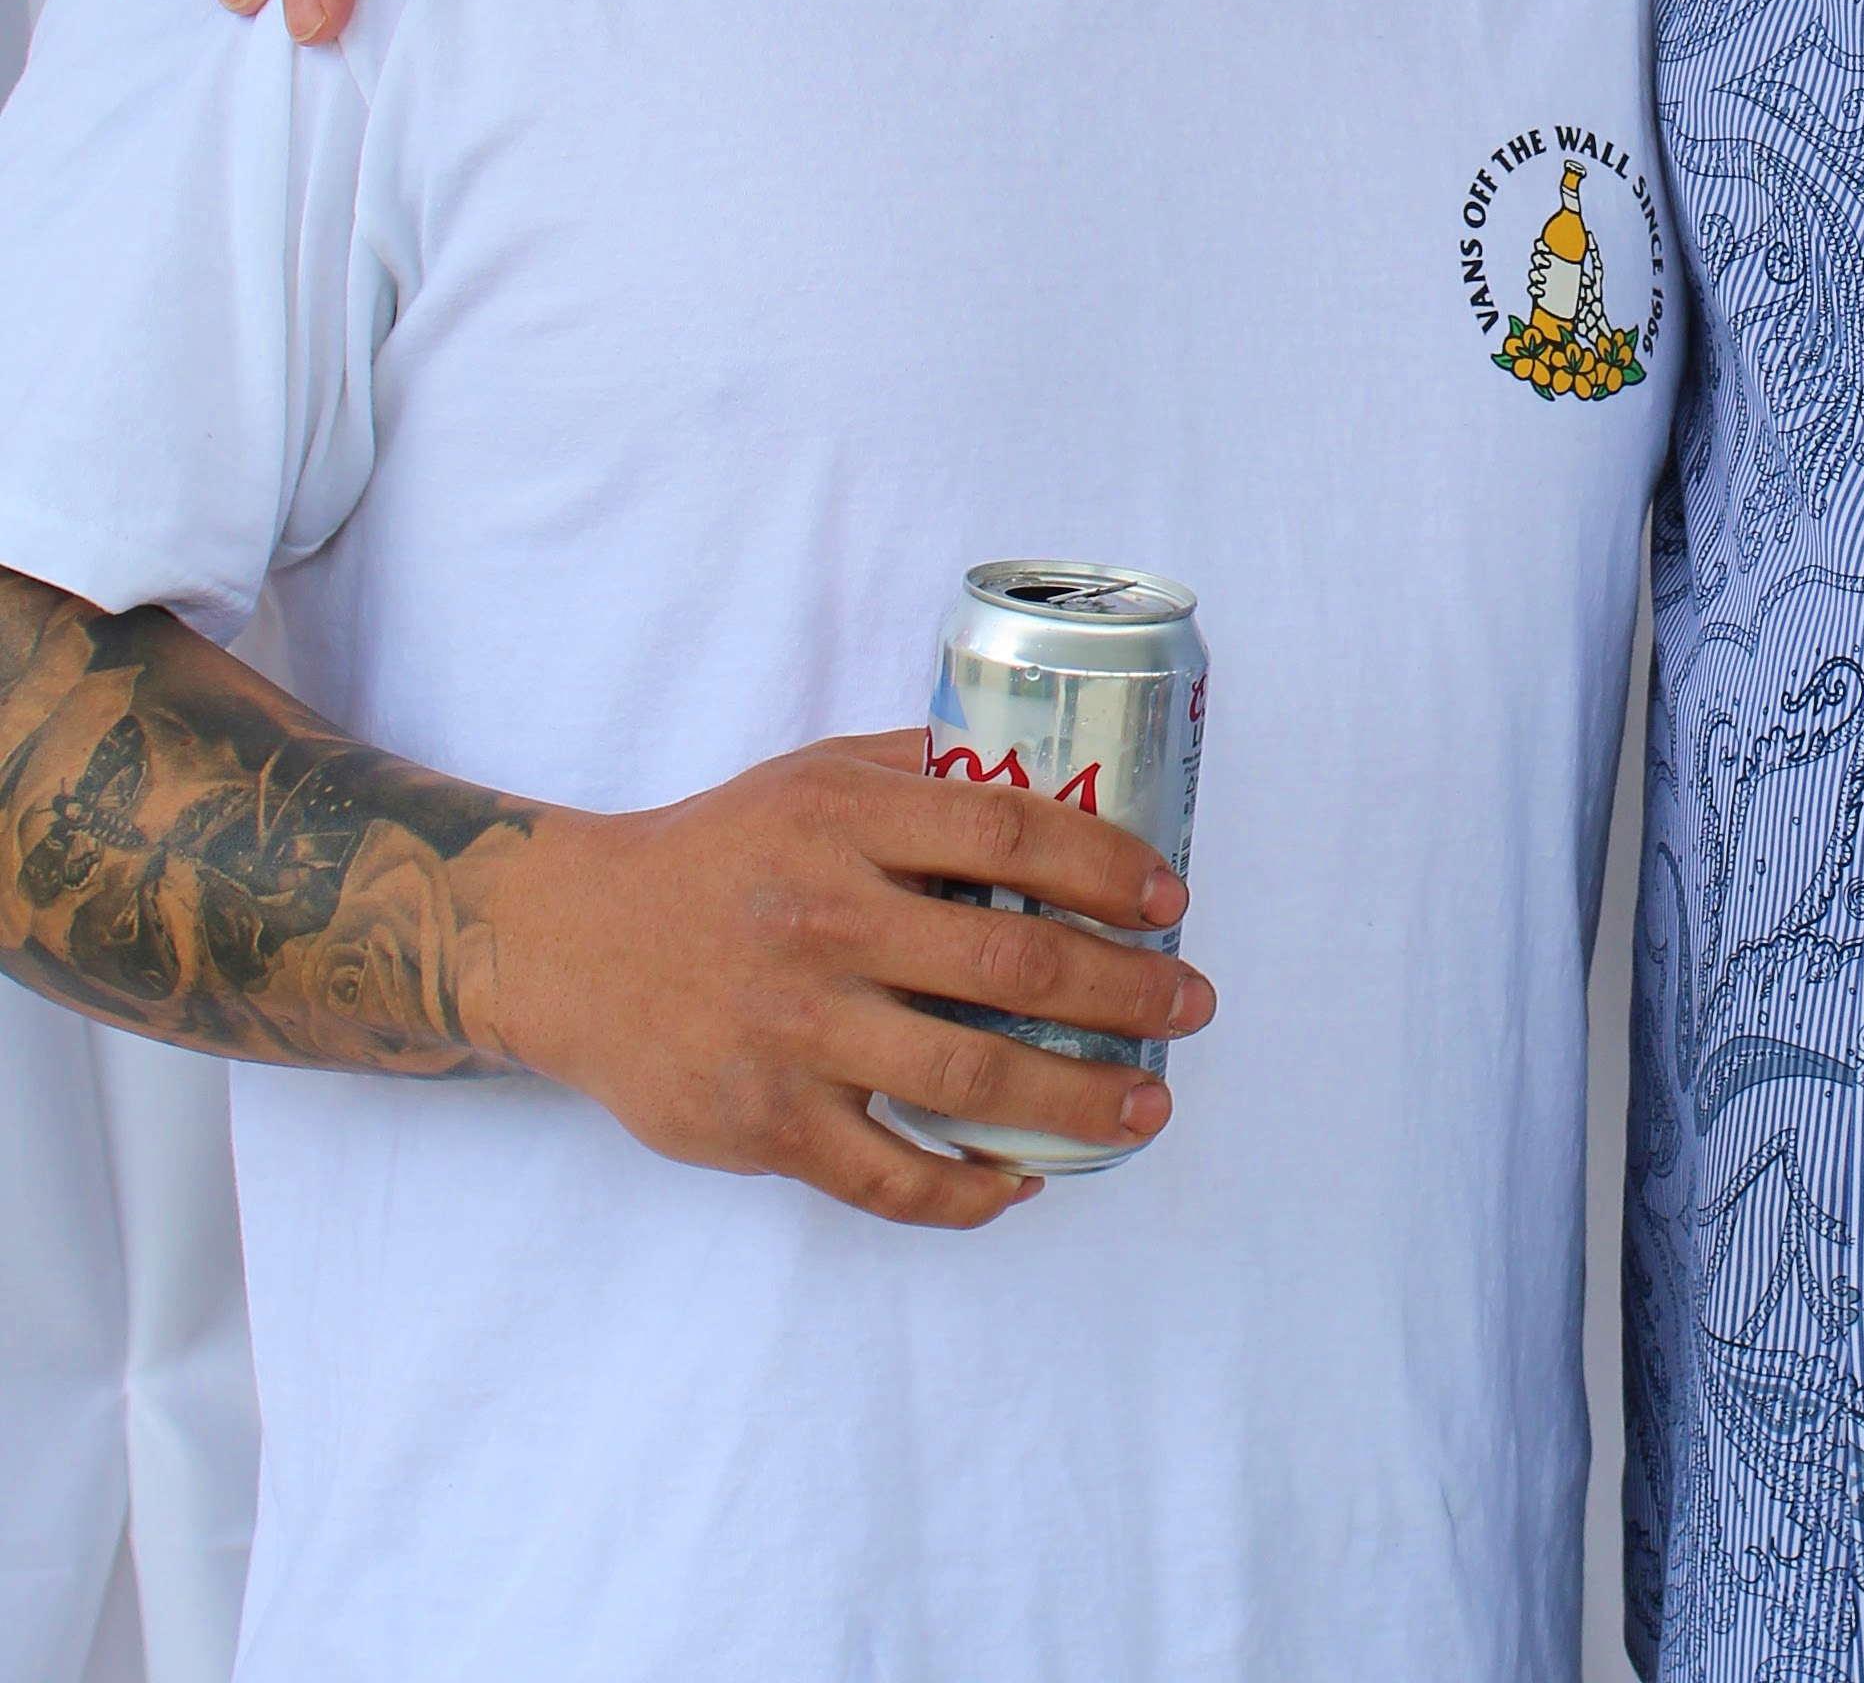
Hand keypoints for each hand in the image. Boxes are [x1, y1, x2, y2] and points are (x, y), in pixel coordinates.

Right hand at [478, 728, 1214, 1229]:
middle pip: (1012, 963)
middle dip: (1125, 992)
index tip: (1170, 902)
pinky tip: (1023, 1181)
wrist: (573, 943)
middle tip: (1192, 1007)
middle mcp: (824, 921)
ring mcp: (792, 1029)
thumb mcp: (818, 775)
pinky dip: (967, 1191)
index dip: (1106, 868)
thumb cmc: (723, 851)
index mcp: (845, 822)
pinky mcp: (761, 1123)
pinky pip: (886, 1176)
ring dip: (1078, 1100)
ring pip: (967, 1076)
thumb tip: (1063, 769)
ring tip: (1148, 1106)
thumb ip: (926, 772)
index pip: (1009, 836)